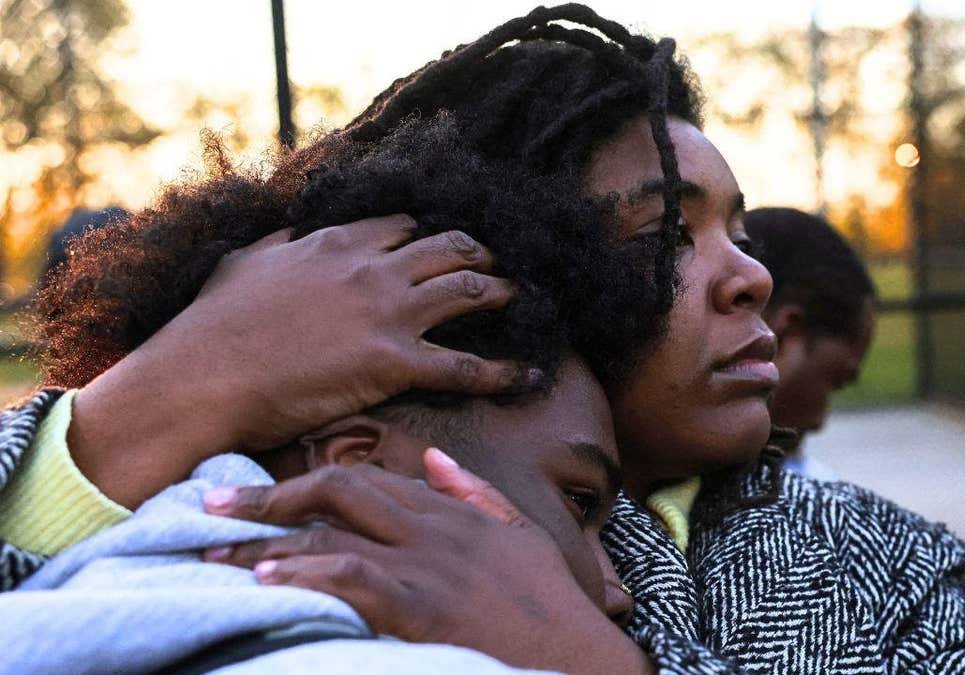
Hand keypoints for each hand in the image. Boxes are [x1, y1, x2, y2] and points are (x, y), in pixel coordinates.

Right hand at [71, 216, 536, 507]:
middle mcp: (371, 268)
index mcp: (336, 243)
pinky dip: (503, 372)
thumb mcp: (244, 263)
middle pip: (449, 247)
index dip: (431, 233)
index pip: (403, 225)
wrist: (203, 375)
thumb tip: (289, 235)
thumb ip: (278, 246)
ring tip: (528, 300)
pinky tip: (529, 376)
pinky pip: (464, 366)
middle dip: (481, 253)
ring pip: (468, 292)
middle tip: (499, 265)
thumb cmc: (212, 326)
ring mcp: (386, 312)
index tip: (445, 243)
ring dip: (504, 294)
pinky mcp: (393, 361)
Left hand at [203, 450, 651, 673]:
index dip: (307, 482)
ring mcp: (424, 565)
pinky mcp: (419, 606)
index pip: (367, 479)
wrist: (575, 650)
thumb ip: (472, 492)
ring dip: (265, 543)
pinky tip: (267, 581)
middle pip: (337, 490)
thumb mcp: (517, 530)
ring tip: (212, 551)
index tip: (259, 491)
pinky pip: (352, 579)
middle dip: (268, 498)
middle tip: (209, 506)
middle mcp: (430, 528)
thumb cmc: (548, 599)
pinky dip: (306, 576)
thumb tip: (436, 458)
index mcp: (449, 510)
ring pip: (331, 535)